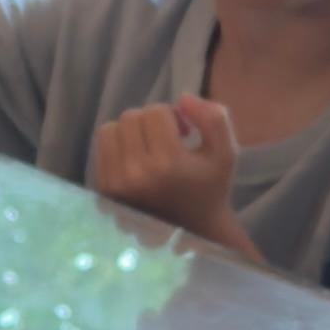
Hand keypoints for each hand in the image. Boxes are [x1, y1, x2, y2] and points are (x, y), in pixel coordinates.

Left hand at [94, 90, 242, 245]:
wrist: (193, 230)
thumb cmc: (210, 188)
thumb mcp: (226, 152)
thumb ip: (214, 118)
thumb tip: (182, 98)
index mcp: (167, 164)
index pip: (155, 112)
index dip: (172, 115)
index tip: (184, 133)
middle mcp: (136, 174)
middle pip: (131, 117)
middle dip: (151, 122)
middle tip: (168, 140)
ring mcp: (116, 184)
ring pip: (112, 129)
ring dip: (132, 131)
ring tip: (150, 148)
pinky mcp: (104, 190)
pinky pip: (102, 147)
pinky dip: (119, 146)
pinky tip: (138, 161)